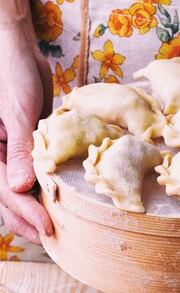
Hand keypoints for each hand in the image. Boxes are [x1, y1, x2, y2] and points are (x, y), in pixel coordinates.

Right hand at [0, 24, 53, 243]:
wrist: (19, 52)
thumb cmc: (11, 74)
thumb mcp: (16, 111)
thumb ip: (19, 150)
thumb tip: (20, 188)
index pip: (5, 191)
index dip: (26, 212)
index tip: (48, 229)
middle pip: (10, 198)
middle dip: (30, 220)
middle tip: (55, 239)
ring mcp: (11, 155)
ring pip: (21, 192)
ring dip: (38, 209)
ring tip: (58, 230)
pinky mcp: (28, 148)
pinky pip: (35, 175)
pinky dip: (46, 190)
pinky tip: (61, 203)